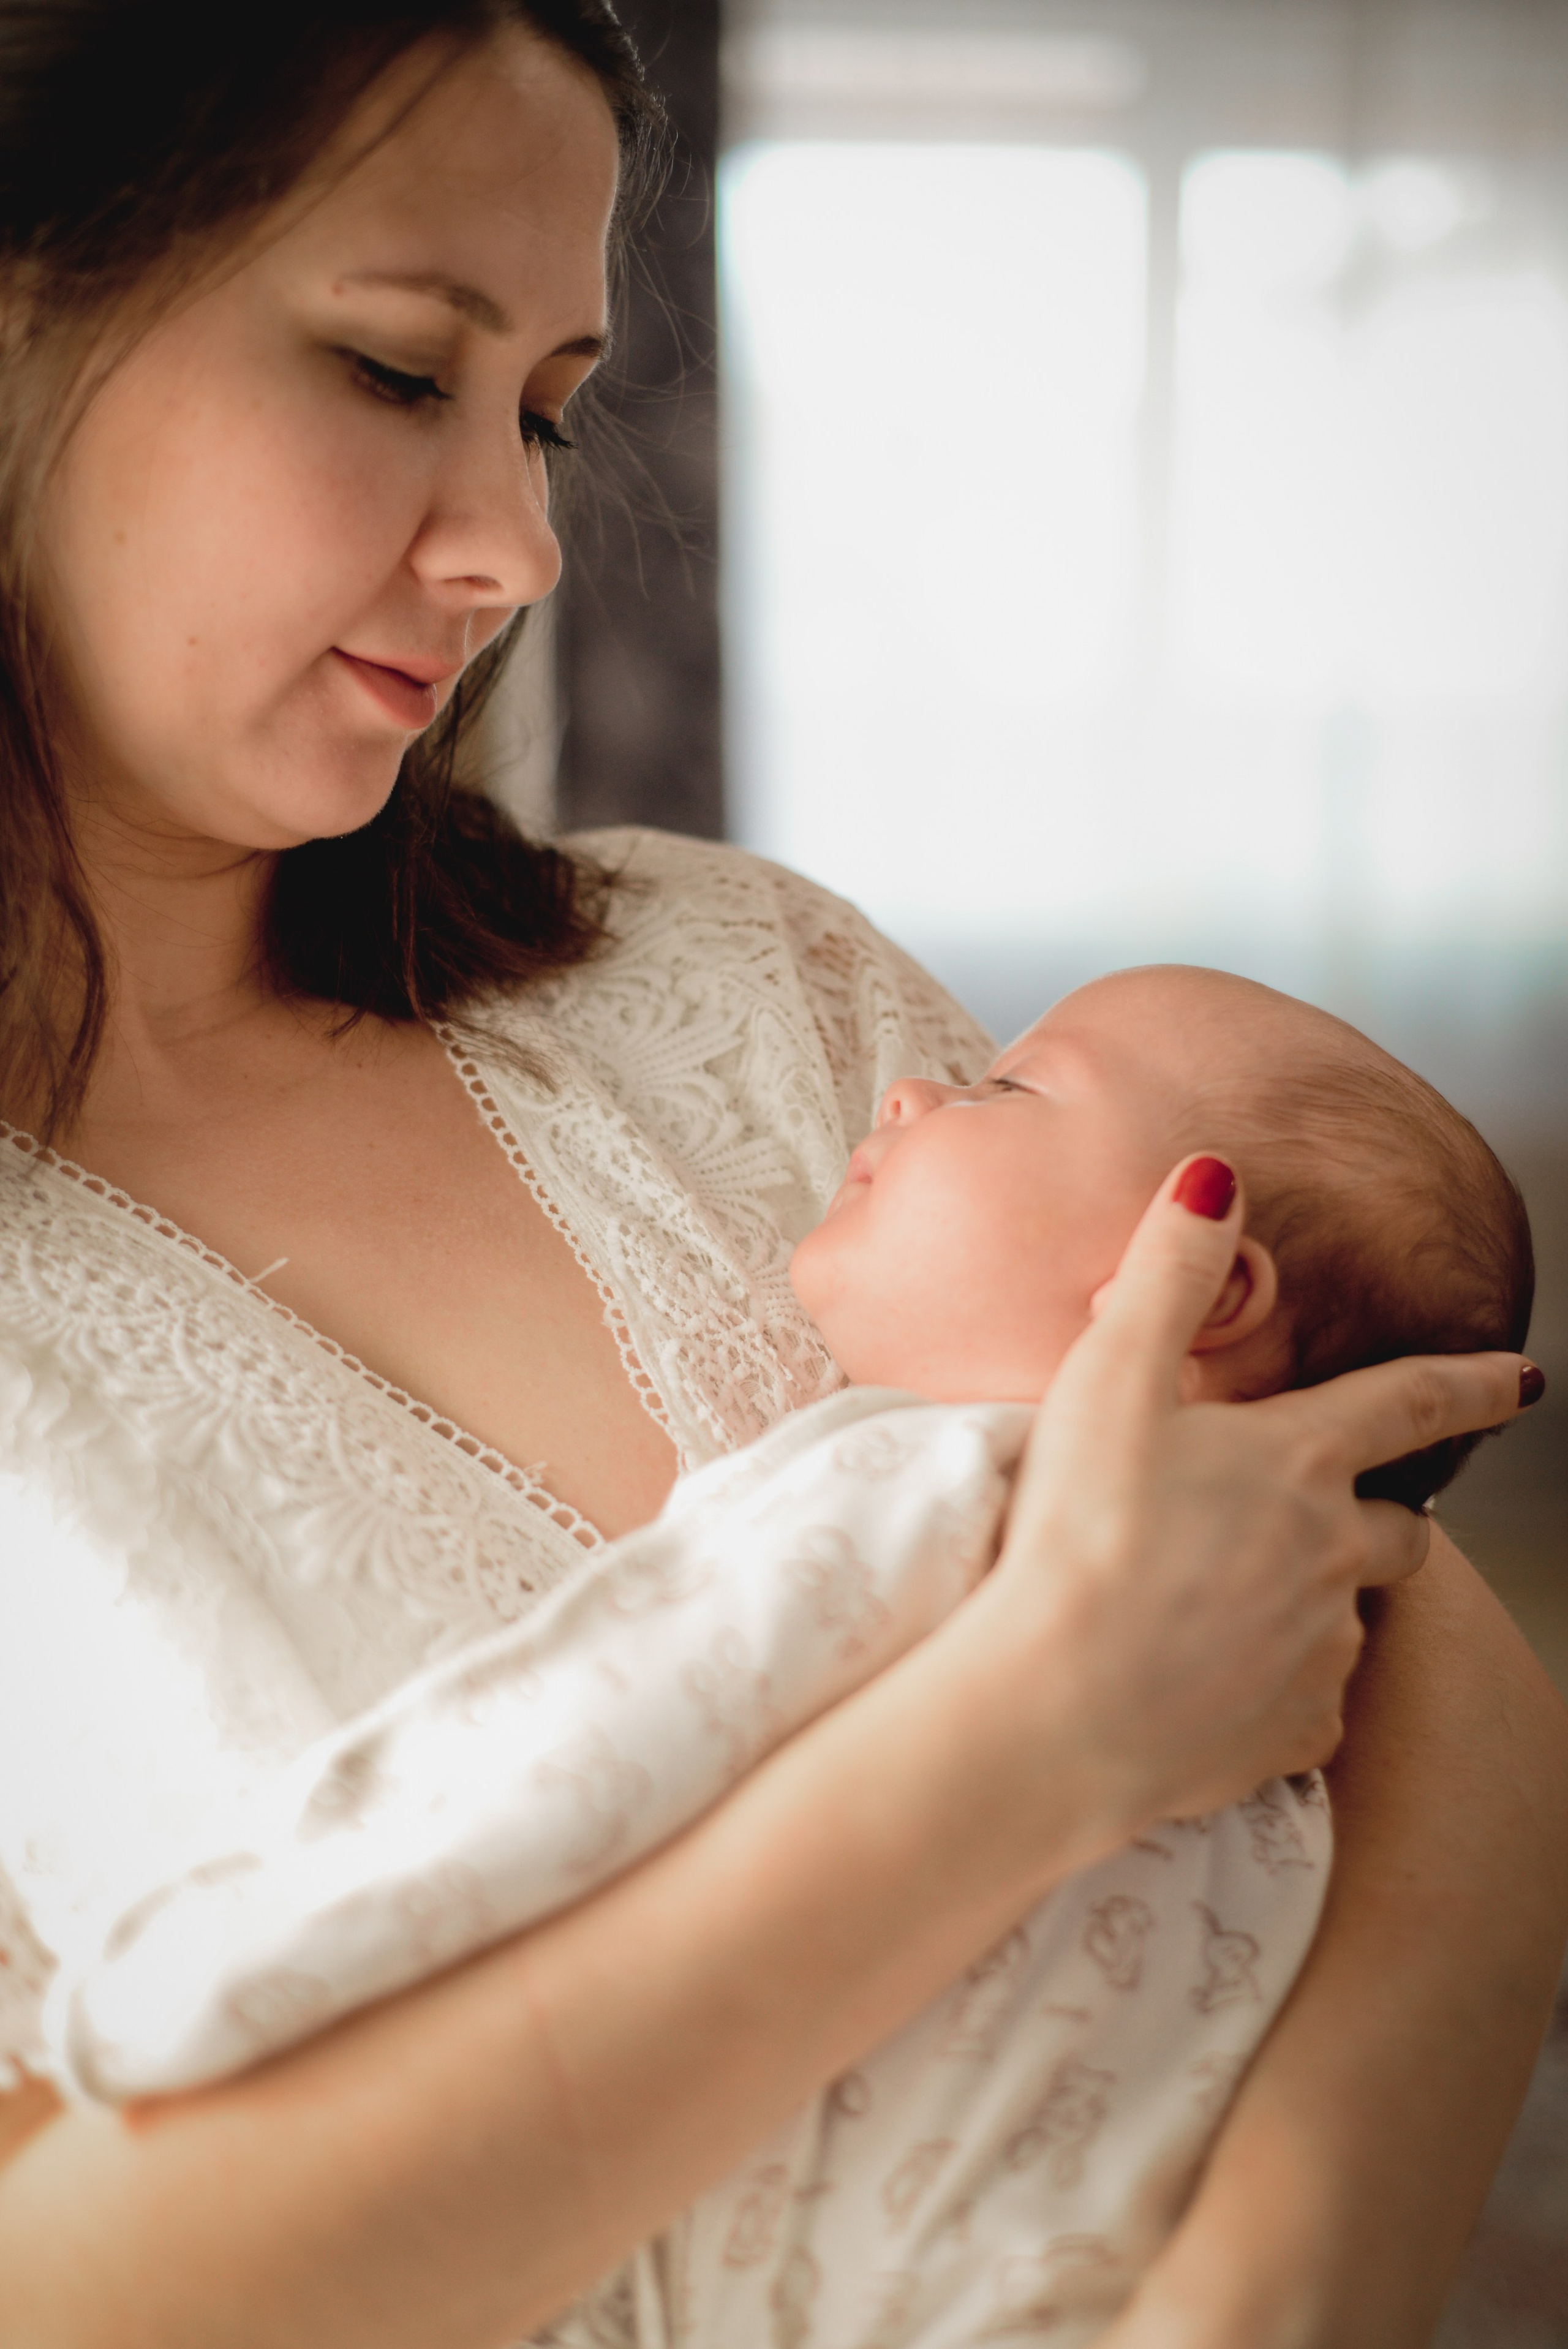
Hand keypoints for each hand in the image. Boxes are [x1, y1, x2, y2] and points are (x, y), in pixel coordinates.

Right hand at [986, 1155, 1532, 1834]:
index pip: (1413, 1405)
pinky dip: (1274, 1688)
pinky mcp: (1291, 1734)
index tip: (1521, 1379)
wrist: (1053, 1709)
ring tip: (1220, 1604)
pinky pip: (1305, 1703)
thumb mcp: (1108, 1377)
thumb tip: (1218, 1176)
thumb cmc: (1075, 1535)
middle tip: (1326, 1515)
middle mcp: (1333, 1556)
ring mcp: (1320, 1651)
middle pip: (1399, 1529)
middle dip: (1382, 1514)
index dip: (1471, 1383)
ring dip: (1311, 1602)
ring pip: (1347, 1617)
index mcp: (1298, 1463)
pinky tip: (1206, 1682)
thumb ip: (1169, 1272)